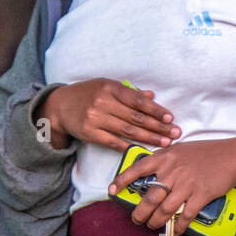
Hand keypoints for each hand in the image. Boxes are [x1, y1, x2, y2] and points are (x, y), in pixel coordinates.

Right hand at [39, 79, 180, 150]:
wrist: (60, 106)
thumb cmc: (87, 94)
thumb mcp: (106, 86)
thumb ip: (129, 92)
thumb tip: (152, 96)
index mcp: (109, 88)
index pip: (137, 100)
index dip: (155, 110)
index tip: (170, 117)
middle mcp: (102, 102)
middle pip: (135, 117)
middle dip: (158, 126)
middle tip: (175, 133)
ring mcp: (95, 118)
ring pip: (128, 131)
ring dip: (149, 138)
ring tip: (165, 142)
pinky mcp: (90, 133)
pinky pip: (114, 142)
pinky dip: (129, 146)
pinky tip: (144, 149)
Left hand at [107, 139, 235, 235]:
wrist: (231, 156)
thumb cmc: (203, 153)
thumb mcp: (178, 150)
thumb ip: (163, 161)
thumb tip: (147, 174)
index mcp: (164, 157)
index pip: (137, 169)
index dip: (122, 181)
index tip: (112, 191)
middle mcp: (172, 171)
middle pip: (149, 197)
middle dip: (140, 212)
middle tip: (136, 219)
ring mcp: (187, 184)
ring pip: (164, 209)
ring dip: (156, 221)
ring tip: (151, 225)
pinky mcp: (200, 195)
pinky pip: (185, 216)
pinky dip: (178, 226)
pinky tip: (174, 230)